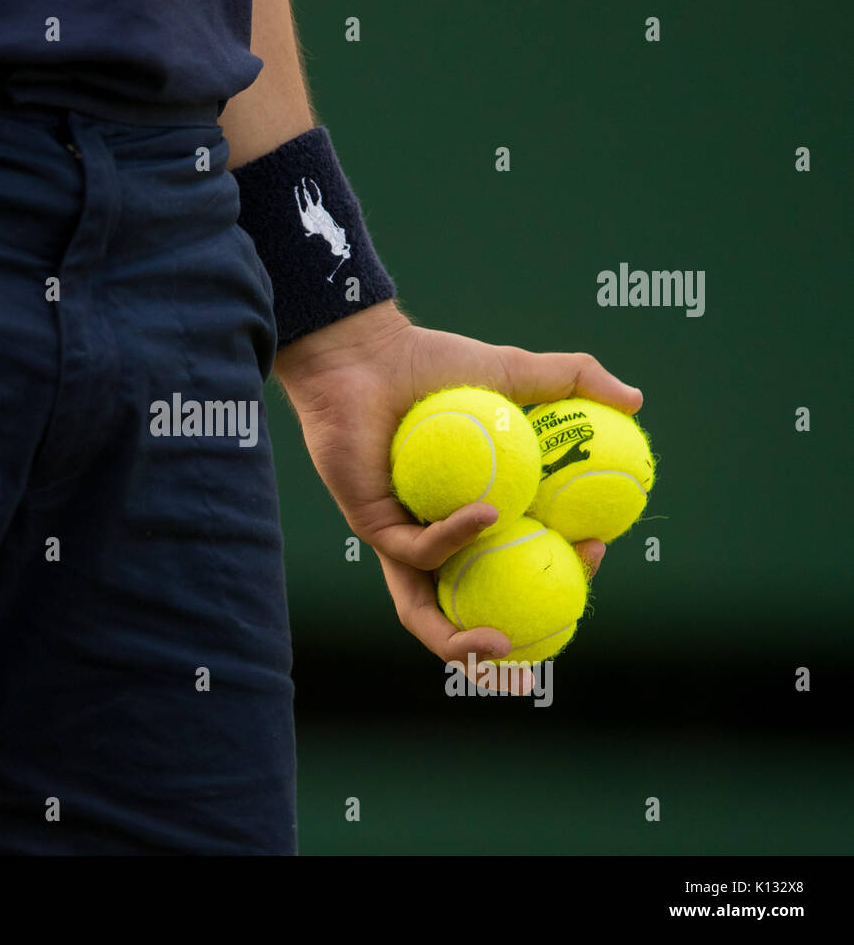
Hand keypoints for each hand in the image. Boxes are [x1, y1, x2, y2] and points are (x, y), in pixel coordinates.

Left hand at [274, 301, 643, 693]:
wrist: (365, 352)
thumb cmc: (431, 363)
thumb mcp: (512, 372)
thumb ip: (573, 381)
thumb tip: (636, 401)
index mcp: (472, 518)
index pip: (519, 565)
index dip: (558, 573)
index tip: (595, 549)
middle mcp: (434, 540)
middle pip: (473, 611)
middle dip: (507, 649)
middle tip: (554, 634)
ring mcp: (398, 538)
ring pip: (424, 611)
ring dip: (462, 642)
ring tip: (503, 643)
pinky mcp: (369, 527)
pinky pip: (414, 551)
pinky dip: (454, 539)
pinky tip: (489, 516)